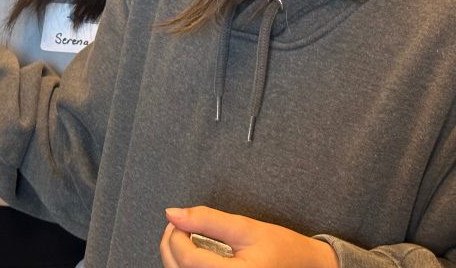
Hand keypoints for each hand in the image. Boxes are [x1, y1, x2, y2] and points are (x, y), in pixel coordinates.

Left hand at [159, 206, 338, 267]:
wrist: (303, 267)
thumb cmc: (280, 247)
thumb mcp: (246, 227)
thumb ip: (207, 220)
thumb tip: (171, 213)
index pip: (190, 261)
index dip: (175, 237)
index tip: (178, 220)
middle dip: (171, 244)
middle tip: (178, 224)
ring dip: (176, 255)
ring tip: (185, 235)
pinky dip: (185, 265)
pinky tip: (192, 251)